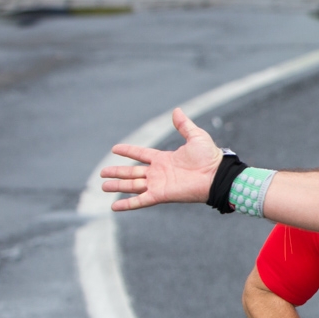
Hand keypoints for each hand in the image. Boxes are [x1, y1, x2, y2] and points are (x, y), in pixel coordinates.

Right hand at [101, 108, 222, 210]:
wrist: (216, 175)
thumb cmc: (209, 157)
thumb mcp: (196, 137)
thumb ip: (184, 125)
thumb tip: (176, 110)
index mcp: (164, 159)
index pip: (141, 154)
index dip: (128, 151)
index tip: (115, 149)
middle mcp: (159, 172)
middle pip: (132, 172)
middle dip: (117, 172)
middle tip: (102, 173)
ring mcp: (158, 184)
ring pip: (132, 186)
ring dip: (117, 186)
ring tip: (103, 186)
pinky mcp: (160, 195)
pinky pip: (140, 201)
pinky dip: (127, 204)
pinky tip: (114, 206)